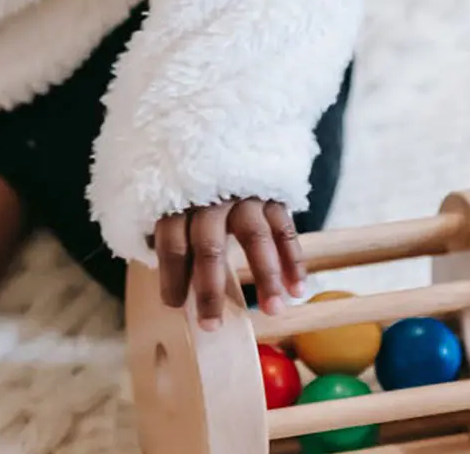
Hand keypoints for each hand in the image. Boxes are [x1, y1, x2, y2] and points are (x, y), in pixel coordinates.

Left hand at [153, 198, 305, 329]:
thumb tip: (172, 288)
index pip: (172, 241)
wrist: (224, 144)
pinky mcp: (272, 195)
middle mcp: (210, 198)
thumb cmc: (194, 190)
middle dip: (209, 289)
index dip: (171, 275)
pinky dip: (293, 260)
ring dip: (265, 276)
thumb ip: (175, 238)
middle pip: (208, 245)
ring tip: (273, 310)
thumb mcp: (174, 205)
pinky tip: (298, 290)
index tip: (174, 306)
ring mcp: (244, 195)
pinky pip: (285, 228)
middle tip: (212, 325)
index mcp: (179, 201)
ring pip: (255, 236)